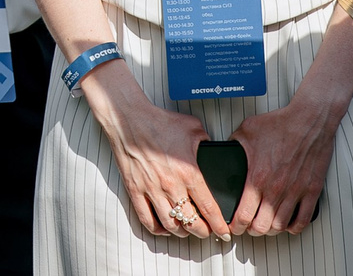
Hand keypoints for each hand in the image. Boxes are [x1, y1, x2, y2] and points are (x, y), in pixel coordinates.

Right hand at [82, 66, 231, 239]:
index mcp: (188, 172)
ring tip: (187, 231)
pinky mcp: (135, 190)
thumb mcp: (193, 128)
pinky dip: (157, 229)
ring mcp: (151, 190)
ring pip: (170, 225)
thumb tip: (214, 150)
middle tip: (207, 233)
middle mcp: (171, 186)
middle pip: (191, 223)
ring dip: (182, 233)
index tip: (224, 233)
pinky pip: (146, 219)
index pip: (209, 209)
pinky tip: (164, 227)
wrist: (129, 119)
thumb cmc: (159, 122)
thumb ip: (207, 142)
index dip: (219, 225)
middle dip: (203, 232)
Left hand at [229, 97, 339, 234]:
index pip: (243, 215)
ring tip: (265, 225)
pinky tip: (287, 224)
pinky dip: (294, 227)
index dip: (235, 226)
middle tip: (247, 227)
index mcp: (258, 177)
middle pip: (261, 227)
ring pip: (280, 226)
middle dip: (251, 230)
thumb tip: (223, 154)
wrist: (309, 120)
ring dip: (270, 230)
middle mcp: (276, 189)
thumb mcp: (246, 131)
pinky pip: (303, 220)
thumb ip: (232, 145)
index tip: (233, 226)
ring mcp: (295, 192)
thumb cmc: (279, 123)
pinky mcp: (311, 191)